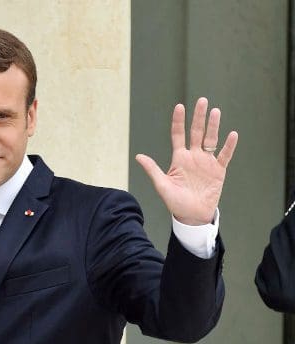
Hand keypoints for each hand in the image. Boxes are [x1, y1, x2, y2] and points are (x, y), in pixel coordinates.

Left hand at [135, 97, 237, 224]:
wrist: (191, 215)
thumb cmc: (175, 201)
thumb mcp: (162, 185)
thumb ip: (152, 169)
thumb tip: (138, 156)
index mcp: (179, 158)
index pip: (178, 135)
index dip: (179, 121)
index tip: (180, 106)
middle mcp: (193, 157)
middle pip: (196, 132)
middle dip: (199, 117)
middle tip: (202, 101)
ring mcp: (207, 162)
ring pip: (211, 140)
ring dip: (214, 126)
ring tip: (215, 111)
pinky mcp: (218, 170)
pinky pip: (224, 155)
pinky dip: (228, 145)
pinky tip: (232, 134)